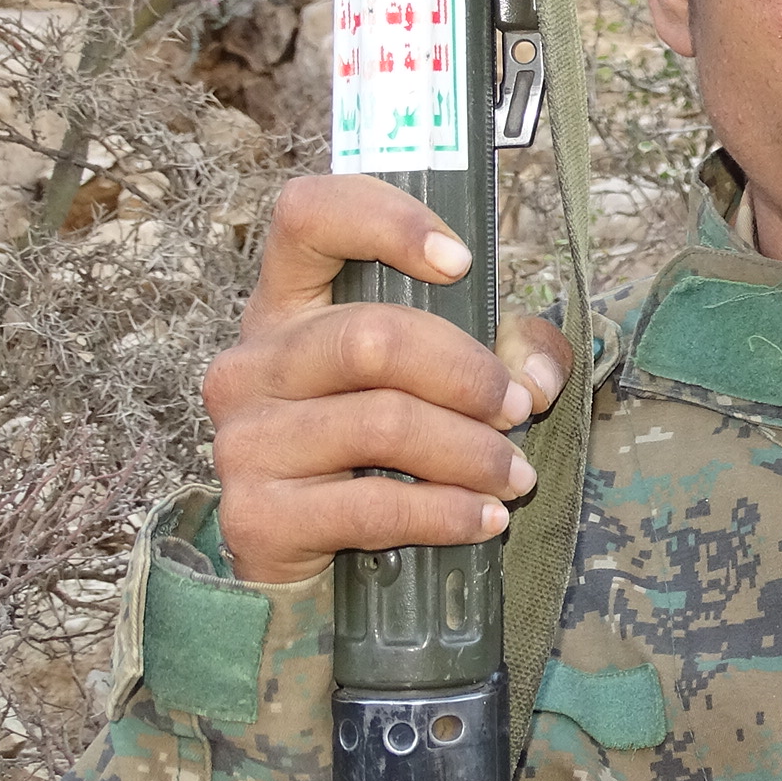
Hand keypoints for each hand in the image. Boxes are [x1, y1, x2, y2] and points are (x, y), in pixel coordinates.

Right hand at [201, 174, 573, 582]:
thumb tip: (536, 375)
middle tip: (516, 408)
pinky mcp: (256, 515)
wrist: (311, 563)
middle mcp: (254, 361)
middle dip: (467, 374)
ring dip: (472, 452)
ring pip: (382, 423)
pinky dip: (446, 512)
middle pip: (371, 337)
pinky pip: (373, 506)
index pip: (308, 216)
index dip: (386, 221)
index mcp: (288, 305)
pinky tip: (485, 519)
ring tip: (515, 476)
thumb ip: (509, 353)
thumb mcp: (442, 380)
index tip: (461, 261)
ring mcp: (245, 438)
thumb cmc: (380, 452)